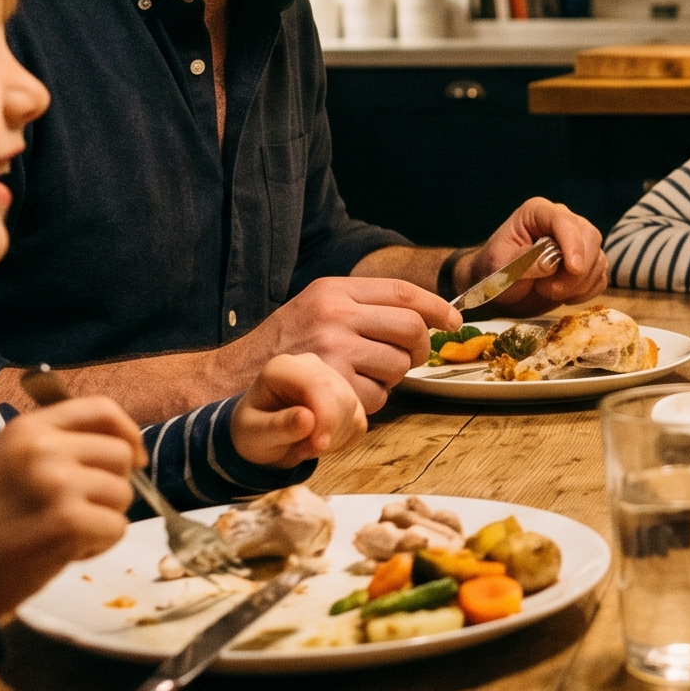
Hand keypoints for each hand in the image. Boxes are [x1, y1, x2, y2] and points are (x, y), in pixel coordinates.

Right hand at [0, 399, 142, 619]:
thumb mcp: (8, 461)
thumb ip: (57, 445)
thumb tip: (122, 447)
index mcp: (28, 428)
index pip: (101, 409)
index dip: (127, 433)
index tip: (133, 458)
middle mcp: (43, 449)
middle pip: (119, 454)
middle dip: (110, 486)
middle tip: (77, 511)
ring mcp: (57, 484)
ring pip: (123, 494)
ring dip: (103, 519)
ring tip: (62, 534)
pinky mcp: (69, 522)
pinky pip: (116, 528)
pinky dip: (98, 546)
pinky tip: (64, 552)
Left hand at [230, 352, 369, 466]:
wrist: (262, 434)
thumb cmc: (253, 431)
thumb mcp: (254, 434)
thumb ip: (278, 426)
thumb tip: (308, 419)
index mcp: (284, 368)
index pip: (318, 384)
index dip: (326, 416)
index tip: (319, 446)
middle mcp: (312, 365)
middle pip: (340, 395)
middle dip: (329, 431)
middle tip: (302, 451)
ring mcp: (332, 378)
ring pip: (352, 408)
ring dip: (334, 437)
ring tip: (305, 446)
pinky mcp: (346, 395)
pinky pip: (359, 420)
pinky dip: (344, 438)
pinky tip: (321, 441)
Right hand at [236, 274, 456, 413]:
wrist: (237, 376)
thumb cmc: (286, 342)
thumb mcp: (318, 306)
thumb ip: (364, 305)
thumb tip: (425, 314)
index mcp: (335, 290)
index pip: (403, 292)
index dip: (437, 308)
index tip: (453, 321)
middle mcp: (335, 316)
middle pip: (410, 328)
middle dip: (419, 347)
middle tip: (411, 356)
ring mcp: (333, 351)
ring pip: (398, 365)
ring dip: (393, 376)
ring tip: (368, 375)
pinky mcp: (331, 386)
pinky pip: (378, 396)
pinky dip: (372, 400)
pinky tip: (351, 393)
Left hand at [456, 198, 606, 309]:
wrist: (499, 288)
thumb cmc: (493, 271)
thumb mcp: (499, 267)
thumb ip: (523, 263)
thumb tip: (551, 264)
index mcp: (538, 213)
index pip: (564, 221)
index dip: (573, 244)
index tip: (573, 269)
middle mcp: (563, 222)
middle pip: (590, 237)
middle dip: (577, 270)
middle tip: (551, 291)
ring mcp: (577, 242)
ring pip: (598, 259)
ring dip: (579, 284)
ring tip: (549, 291)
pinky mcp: (586, 264)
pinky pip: (600, 277)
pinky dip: (587, 291)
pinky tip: (565, 297)